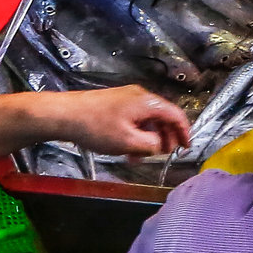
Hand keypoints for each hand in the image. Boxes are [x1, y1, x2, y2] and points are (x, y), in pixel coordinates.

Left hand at [44, 85, 190, 156]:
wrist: (66, 114)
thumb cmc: (98, 127)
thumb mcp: (128, 142)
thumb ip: (150, 145)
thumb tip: (160, 145)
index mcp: (148, 102)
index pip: (176, 115)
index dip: (184, 132)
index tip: (186, 148)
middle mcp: (141, 96)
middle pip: (163, 116)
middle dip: (166, 137)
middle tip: (164, 155)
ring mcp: (127, 97)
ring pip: (147, 118)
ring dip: (149, 137)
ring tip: (141, 156)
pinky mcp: (116, 103)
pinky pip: (135, 118)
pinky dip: (137, 132)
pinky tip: (127, 148)